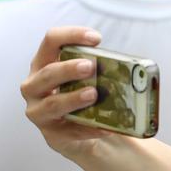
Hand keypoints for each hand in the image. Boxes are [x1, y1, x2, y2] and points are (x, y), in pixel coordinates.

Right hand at [20, 26, 110, 159]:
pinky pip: (70, 132)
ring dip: (73, 98)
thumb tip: (135, 68)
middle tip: (90, 66)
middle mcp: (35, 86)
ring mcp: (39, 112)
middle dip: (68, 69)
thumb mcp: (89, 80)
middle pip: (47, 73)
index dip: (71, 35)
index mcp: (44, 64)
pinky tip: (107, 127)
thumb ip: (101, 70)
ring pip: (52, 104)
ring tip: (93, 94)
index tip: (96, 38)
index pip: (51, 41)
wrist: (84, 135)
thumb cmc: (84, 99)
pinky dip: (90, 129)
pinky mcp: (52, 135)